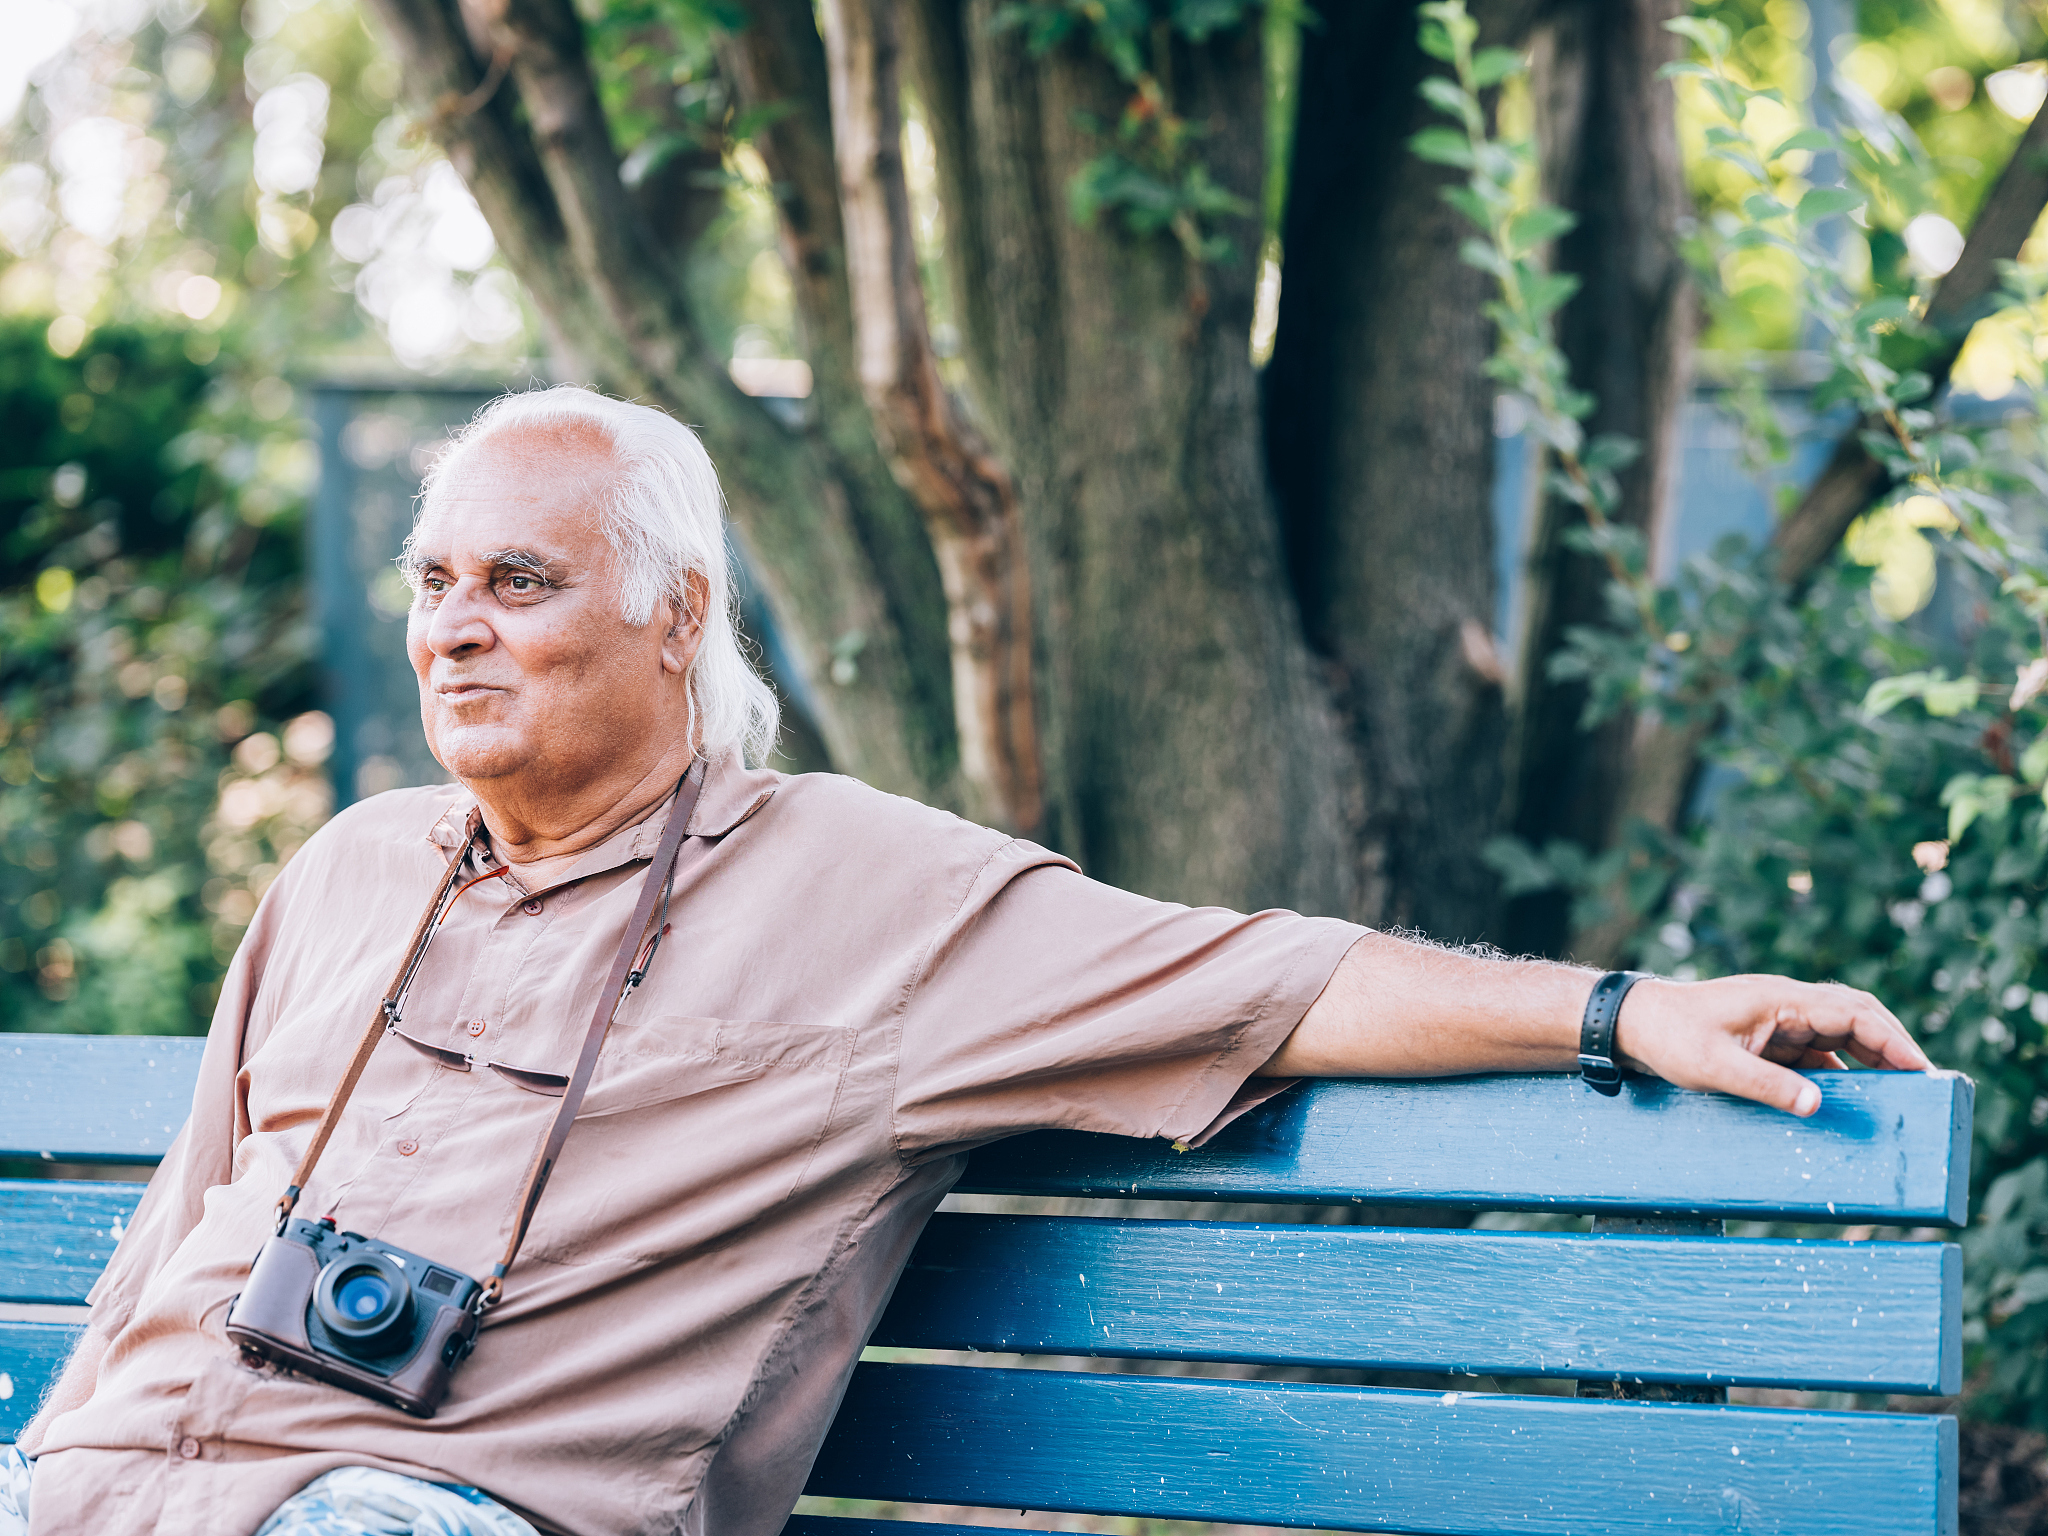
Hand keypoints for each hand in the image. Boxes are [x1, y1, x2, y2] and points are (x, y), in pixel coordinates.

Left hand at [1613, 973, 1933, 1116]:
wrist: (1630, 1024)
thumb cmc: (1668, 1038)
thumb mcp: (1715, 1068)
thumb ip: (1766, 1085)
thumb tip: (1817, 1104)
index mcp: (1781, 999)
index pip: (1852, 1012)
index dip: (1892, 1039)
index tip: (1922, 1068)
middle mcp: (1786, 1004)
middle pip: (1855, 1020)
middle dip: (1892, 1048)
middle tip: (1925, 1084)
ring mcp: (1777, 1020)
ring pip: (1838, 1036)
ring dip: (1869, 1061)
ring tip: (1899, 1095)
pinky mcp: (1767, 1038)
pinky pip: (1815, 1053)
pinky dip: (1839, 1072)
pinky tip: (1850, 1100)